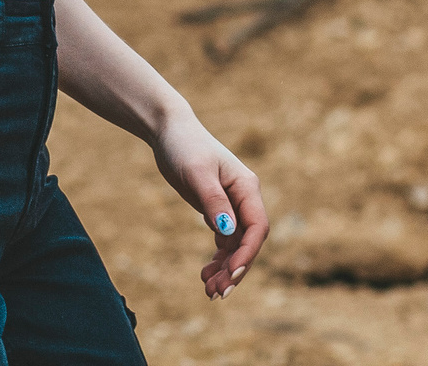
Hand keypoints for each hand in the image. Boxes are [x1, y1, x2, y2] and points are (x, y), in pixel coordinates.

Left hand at [150, 112, 268, 299]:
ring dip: (225, 269)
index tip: (231, 276)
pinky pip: (225, 240)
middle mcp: (244, 198)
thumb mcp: (197, 174)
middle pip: (248, 242)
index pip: (257, 227)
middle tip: (214, 294)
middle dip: (235, 269)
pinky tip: (205, 272)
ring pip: (236, 245)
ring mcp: (232, 205)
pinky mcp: (217, 209)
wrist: (169, 132)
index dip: (247, 254)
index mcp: (246, 187)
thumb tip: (228, 232)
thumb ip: (214, 202)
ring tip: (207, 289)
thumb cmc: (185, 148)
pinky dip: (218, 259)